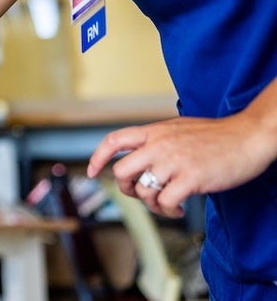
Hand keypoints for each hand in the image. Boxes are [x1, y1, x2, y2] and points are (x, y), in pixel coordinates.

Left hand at [87, 113, 273, 217]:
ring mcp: (173, 161)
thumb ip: (156, 140)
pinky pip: (164, 202)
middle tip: (143, 194)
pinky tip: (179, 208)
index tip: (92, 171)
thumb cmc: (216, 135)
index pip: (114, 141)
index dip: (98, 157)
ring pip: (143, 190)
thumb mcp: (178, 129)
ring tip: (167, 203)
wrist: (248, 137)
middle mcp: (158, 145)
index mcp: (154, 131)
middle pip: (121, 172)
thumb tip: (138, 156)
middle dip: (127, 189)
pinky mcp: (190, 178)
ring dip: (151, 204)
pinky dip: (168, 210)